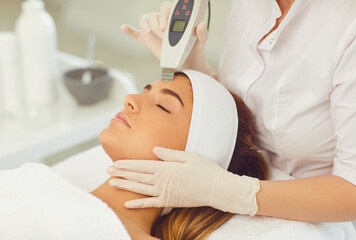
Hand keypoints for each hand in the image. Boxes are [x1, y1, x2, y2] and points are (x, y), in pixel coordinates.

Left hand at [107, 147, 259, 215]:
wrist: (218, 189)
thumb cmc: (205, 169)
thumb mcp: (189, 156)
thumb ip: (170, 154)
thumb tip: (154, 149)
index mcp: (166, 168)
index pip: (141, 165)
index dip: (127, 164)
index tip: (115, 162)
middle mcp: (162, 181)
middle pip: (137, 176)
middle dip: (122, 173)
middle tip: (107, 171)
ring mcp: (165, 192)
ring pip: (140, 189)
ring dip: (125, 186)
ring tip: (112, 183)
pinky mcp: (169, 201)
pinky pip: (150, 203)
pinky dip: (138, 204)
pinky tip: (127, 203)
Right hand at [121, 1, 215, 76]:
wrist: (189, 67)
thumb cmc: (195, 53)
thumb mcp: (200, 44)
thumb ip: (203, 35)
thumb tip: (201, 25)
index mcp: (176, 21)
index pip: (167, 9)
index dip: (165, 13)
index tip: (167, 24)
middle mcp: (164, 23)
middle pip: (154, 14)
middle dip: (156, 20)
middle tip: (162, 31)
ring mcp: (155, 32)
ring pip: (146, 20)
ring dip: (147, 24)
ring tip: (152, 33)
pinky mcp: (149, 41)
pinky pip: (137, 34)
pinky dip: (130, 31)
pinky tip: (124, 27)